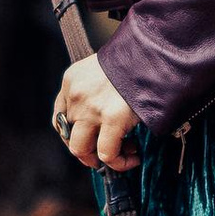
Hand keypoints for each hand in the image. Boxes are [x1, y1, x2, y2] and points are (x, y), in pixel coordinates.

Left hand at [52, 53, 138, 170]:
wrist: (154, 52)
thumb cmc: (137, 60)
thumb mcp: (105, 68)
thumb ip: (96, 91)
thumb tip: (103, 121)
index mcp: (72, 80)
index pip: (60, 118)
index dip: (75, 136)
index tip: (93, 140)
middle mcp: (76, 95)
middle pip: (69, 136)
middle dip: (88, 151)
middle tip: (107, 152)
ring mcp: (91, 108)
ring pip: (81, 149)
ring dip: (99, 159)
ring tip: (123, 155)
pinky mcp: (112, 118)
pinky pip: (107, 154)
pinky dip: (119, 163)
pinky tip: (133, 157)